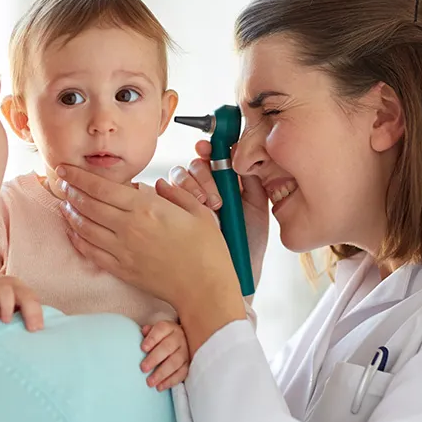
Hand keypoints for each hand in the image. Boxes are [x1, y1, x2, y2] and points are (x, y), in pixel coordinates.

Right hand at [0, 274, 44, 331]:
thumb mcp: (11, 306)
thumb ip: (21, 315)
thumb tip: (35, 332)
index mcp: (21, 289)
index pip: (34, 299)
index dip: (37, 313)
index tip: (38, 328)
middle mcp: (10, 284)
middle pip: (24, 294)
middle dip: (29, 311)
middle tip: (29, 328)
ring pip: (5, 291)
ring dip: (8, 306)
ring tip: (6, 321)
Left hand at [55, 165, 246, 352]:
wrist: (204, 289)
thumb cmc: (207, 251)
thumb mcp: (198, 211)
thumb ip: (176, 193)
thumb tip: (158, 185)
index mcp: (147, 209)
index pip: (102, 188)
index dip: (79, 177)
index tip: (66, 169)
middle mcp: (129, 228)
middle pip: (88, 205)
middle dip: (70, 190)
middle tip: (61, 181)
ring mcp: (122, 250)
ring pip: (84, 227)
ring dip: (70, 213)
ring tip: (64, 203)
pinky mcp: (121, 270)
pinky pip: (90, 252)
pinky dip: (77, 239)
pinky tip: (72, 230)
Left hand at [140, 320, 188, 390]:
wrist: (181, 342)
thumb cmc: (163, 338)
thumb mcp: (156, 332)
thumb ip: (149, 332)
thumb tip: (144, 331)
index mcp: (170, 328)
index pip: (161, 330)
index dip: (152, 339)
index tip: (143, 348)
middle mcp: (179, 338)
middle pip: (167, 347)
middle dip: (154, 359)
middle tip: (143, 368)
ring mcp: (186, 352)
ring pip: (175, 362)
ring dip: (162, 373)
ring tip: (150, 382)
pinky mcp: (189, 364)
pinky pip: (181, 374)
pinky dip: (170, 381)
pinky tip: (160, 387)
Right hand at [169, 140, 268, 287]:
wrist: (236, 274)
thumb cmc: (248, 241)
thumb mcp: (256, 207)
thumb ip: (252, 180)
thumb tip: (240, 152)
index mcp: (225, 182)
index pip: (212, 157)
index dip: (207, 149)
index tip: (205, 148)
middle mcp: (205, 188)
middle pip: (194, 166)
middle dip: (202, 177)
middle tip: (215, 199)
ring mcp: (188, 201)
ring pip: (178, 178)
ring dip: (190, 187)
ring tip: (206, 208)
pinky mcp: (173, 214)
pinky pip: (165, 197)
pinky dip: (172, 197)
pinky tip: (186, 208)